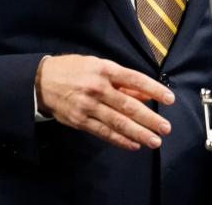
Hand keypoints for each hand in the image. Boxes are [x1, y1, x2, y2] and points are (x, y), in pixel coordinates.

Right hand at [35, 54, 174, 150]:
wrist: (41, 81)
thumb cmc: (73, 70)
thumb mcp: (97, 66)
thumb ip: (121, 80)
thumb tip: (144, 93)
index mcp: (104, 70)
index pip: (135, 79)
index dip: (154, 90)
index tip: (169, 99)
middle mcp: (98, 88)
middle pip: (129, 106)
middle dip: (150, 118)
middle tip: (166, 128)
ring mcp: (88, 106)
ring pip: (118, 122)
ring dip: (139, 133)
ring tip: (155, 141)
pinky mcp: (80, 121)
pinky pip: (104, 132)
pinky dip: (120, 140)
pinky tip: (134, 144)